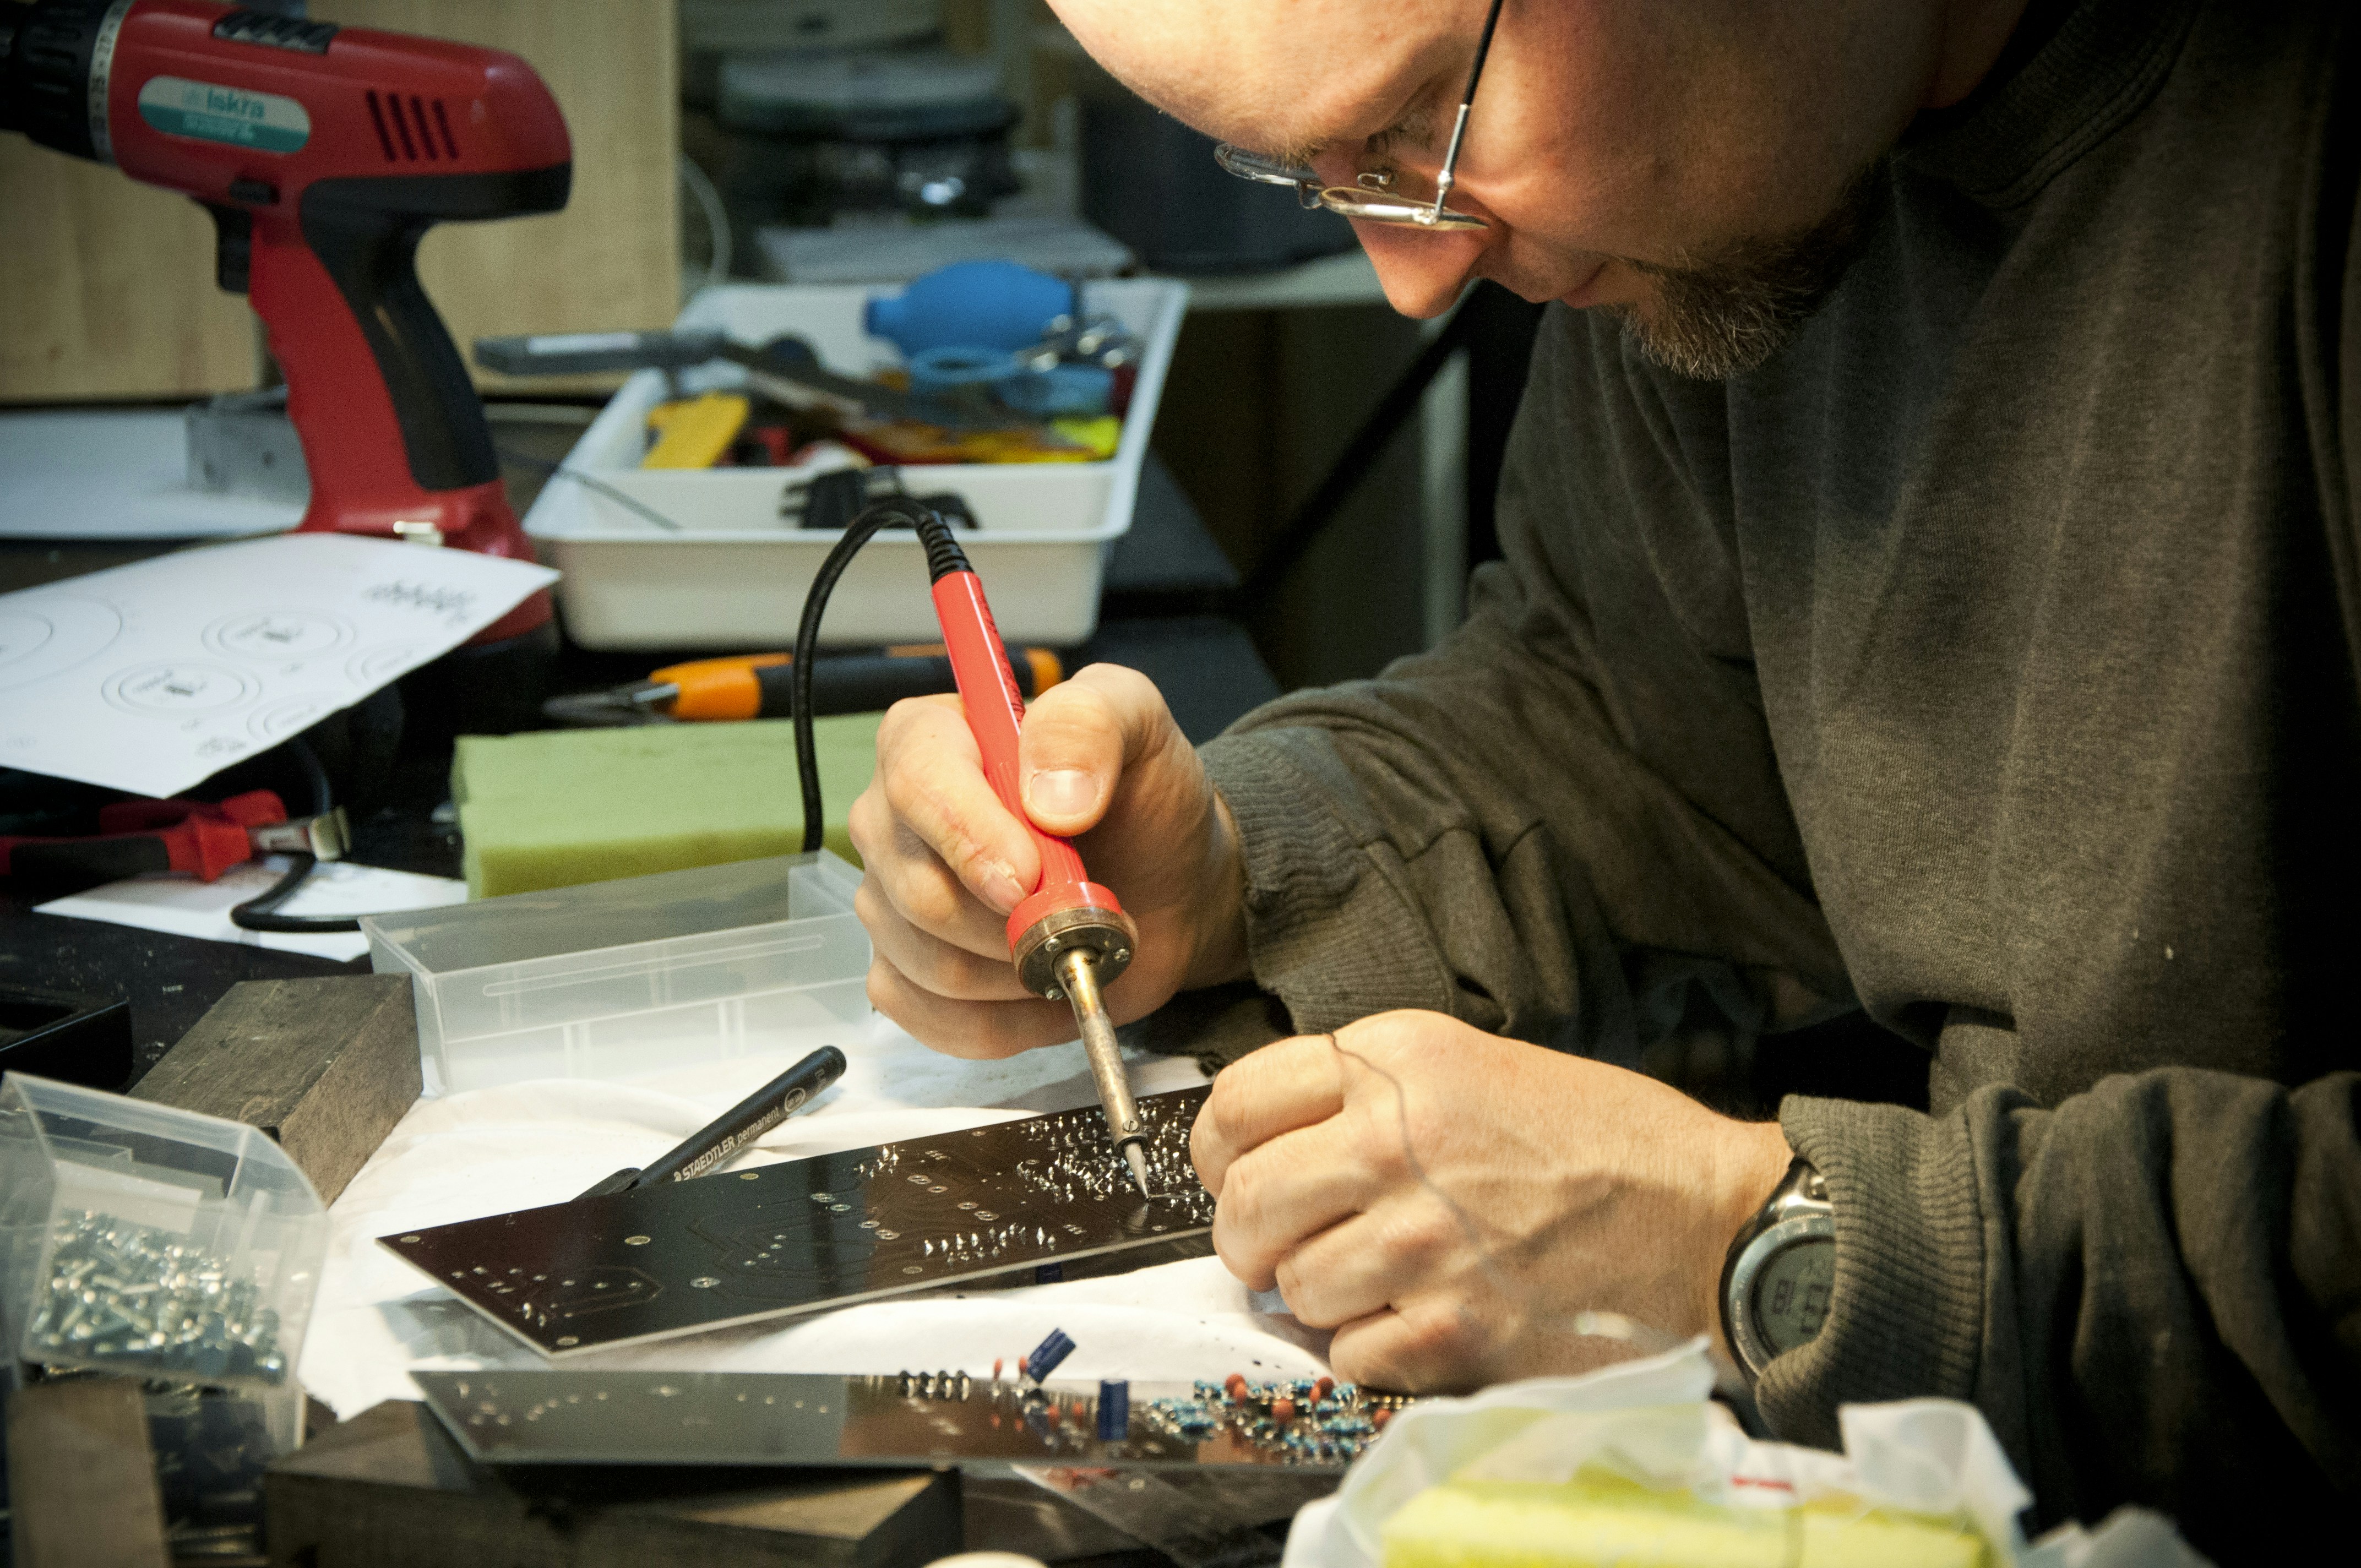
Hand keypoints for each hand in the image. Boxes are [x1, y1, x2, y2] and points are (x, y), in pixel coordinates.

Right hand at [849, 663, 1247, 1057]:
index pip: (915, 785)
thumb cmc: (1139, 798)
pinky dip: (1009, 1021)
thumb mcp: (1137, 725)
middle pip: (918, 892)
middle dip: (1018, 921)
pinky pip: (935, 1019)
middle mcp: (892, 821)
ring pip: (932, 966)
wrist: (1164, 882)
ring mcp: (891, 903)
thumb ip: (1090, 724)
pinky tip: (1050, 988)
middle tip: (1087, 911)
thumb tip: (1049, 796)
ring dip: (1025, 971)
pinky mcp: (907, 974)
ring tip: (1077, 941)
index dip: (970, 837)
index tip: (1032, 876)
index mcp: (929, 738)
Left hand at [1190, 1011, 1794, 1391]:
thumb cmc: (1598, 1141)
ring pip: (1290, 1287)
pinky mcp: (1450, 1328)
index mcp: (1398, 1063)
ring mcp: (1421, 1241)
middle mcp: (1395, 1143)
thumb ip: (1366, 1093)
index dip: (1218, 1149)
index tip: (1234, 1171)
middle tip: (1287, 1242)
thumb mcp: (1474, 1065)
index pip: (1236, 1103)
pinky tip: (1422, 1317)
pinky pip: (1348, 1353)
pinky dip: (1373, 1349)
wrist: (1705, 1216)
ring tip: (1378, 1278)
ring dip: (1319, 1295)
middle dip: (1250, 1233)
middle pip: (1243, 1202)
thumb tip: (1267, 1147)